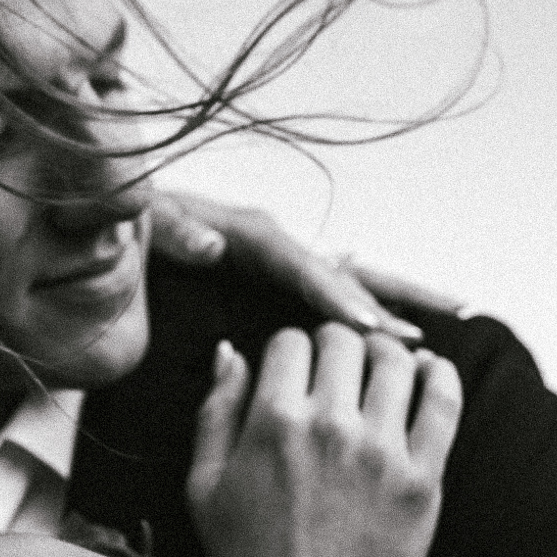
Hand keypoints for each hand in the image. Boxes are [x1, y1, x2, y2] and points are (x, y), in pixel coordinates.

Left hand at [148, 188, 468, 339]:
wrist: (105, 222)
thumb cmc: (122, 226)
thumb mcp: (141, 223)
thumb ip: (173, 230)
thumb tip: (212, 242)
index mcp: (243, 233)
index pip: (299, 266)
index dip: (334, 295)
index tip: (367, 326)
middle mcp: (270, 245)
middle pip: (342, 270)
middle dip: (389, 298)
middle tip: (439, 326)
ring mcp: (275, 265)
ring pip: (348, 281)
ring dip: (395, 301)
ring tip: (452, 319)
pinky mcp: (271, 283)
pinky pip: (329, 297)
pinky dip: (369, 309)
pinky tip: (399, 333)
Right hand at [187, 324, 461, 556]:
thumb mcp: (204, 486)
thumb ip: (215, 411)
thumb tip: (229, 351)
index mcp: (273, 422)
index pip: (289, 340)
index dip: (289, 348)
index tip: (295, 369)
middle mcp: (330, 426)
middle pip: (343, 340)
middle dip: (335, 344)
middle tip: (336, 366)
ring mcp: (382, 450)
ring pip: (396, 359)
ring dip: (385, 353)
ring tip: (379, 367)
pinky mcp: (423, 477)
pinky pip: (443, 402)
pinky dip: (439, 375)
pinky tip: (428, 373)